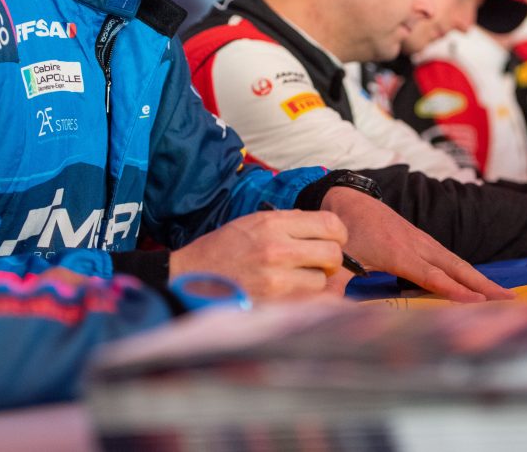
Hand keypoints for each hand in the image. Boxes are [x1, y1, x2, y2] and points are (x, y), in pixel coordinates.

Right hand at [169, 209, 346, 300]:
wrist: (189, 278)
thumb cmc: (222, 249)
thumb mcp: (253, 223)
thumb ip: (288, 223)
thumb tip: (323, 229)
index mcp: (272, 223)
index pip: (329, 224)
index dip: (338, 233)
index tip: (333, 240)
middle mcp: (277, 249)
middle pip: (333, 254)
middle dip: (331, 260)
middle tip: (319, 263)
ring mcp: (275, 279)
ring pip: (321, 280)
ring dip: (314, 282)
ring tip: (295, 279)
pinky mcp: (272, 303)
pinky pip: (307, 302)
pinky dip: (304, 299)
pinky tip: (291, 294)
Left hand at [321, 186, 513, 302]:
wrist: (346, 199)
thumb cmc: (343, 233)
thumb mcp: (337, 260)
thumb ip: (337, 284)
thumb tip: (331, 308)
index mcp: (398, 253)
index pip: (432, 277)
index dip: (454, 291)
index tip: (478, 303)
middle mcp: (416, 245)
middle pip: (455, 268)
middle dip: (482, 285)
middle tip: (510, 300)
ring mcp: (421, 241)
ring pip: (455, 262)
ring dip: (480, 279)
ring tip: (503, 295)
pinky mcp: (421, 240)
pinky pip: (448, 258)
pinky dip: (466, 271)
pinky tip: (476, 283)